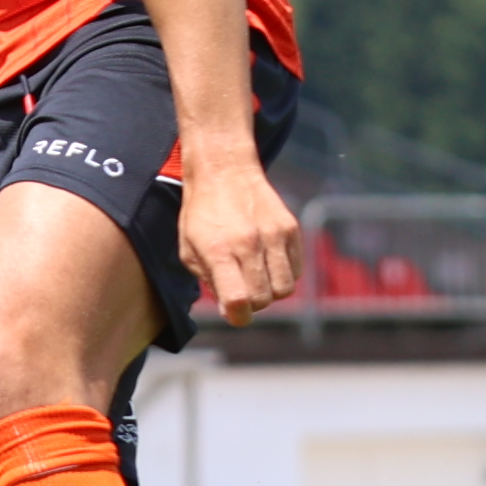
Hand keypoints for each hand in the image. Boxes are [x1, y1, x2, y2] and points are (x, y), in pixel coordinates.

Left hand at [177, 138, 301, 326]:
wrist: (224, 169)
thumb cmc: (201, 213)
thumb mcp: (189, 248)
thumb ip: (209, 281)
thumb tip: (232, 310)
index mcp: (218, 251)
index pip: (239, 300)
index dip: (238, 316)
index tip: (234, 313)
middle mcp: (249, 244)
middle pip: (264, 299)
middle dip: (253, 304)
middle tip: (242, 290)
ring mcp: (274, 235)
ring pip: (285, 289)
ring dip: (271, 291)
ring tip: (256, 276)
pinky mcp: (291, 228)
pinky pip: (296, 270)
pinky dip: (284, 274)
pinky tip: (268, 261)